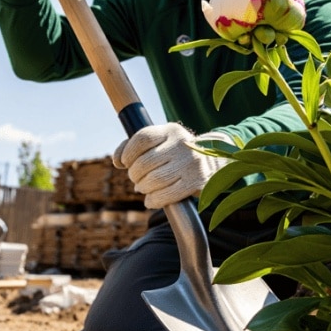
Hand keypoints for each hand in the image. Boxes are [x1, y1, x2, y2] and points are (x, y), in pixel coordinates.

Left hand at [112, 124, 229, 208]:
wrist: (214, 163)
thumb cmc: (177, 154)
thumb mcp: (160, 143)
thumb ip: (134, 146)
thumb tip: (117, 161)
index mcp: (171, 130)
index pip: (141, 138)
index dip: (127, 153)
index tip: (124, 162)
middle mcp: (183, 143)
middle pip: (144, 163)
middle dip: (134, 175)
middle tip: (137, 179)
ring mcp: (191, 163)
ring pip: (153, 180)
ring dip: (143, 188)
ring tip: (144, 188)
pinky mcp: (196, 181)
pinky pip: (166, 195)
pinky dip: (153, 200)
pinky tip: (151, 199)